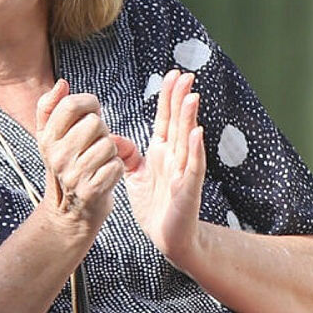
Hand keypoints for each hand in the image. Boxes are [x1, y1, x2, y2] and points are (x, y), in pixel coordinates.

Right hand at [30, 82, 128, 243]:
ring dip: (111, 152)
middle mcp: (57, 156)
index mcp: (47, 138)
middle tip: (94, 143)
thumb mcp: (50, 137)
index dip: (89, 103)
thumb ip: (51, 106)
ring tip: (100, 160)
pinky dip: (117, 169)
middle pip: (94, 123)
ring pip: (108, 144)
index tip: (91, 112)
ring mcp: (73, 175)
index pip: (71, 105)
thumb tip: (62, 84)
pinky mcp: (90, 191)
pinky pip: (116, 166)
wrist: (69, 212)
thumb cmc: (66, 166)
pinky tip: (106, 175)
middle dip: (101, 130)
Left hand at [121, 70, 207, 265]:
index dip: (169, 97)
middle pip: (179, 122)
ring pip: (188, 139)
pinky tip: (197, 133)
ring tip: (192, 96)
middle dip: (181, 99)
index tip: (172, 75)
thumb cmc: (155, 206)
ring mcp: (184, 171)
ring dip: (190, 118)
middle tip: (186, 75)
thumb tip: (115, 138)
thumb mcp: (135, 176)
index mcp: (163, 152)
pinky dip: (195, 150)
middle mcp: (176, 157)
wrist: (168, 238)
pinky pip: (193, 167)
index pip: (166, 119)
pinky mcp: (187, 189)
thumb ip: (128, 155)